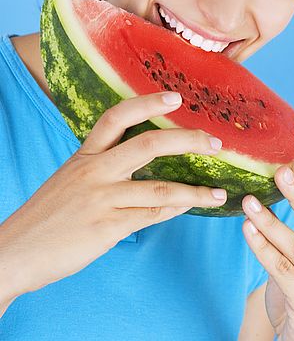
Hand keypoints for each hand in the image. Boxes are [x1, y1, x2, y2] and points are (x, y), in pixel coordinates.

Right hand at [0, 91, 226, 307]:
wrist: (14, 252)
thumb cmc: (48, 215)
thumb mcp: (71, 179)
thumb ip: (103, 167)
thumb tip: (143, 167)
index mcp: (85, 155)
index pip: (117, 117)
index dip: (147, 103)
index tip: (176, 97)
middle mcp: (94, 171)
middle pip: (148, 145)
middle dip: (187, 140)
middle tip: (214, 142)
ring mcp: (101, 199)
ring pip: (160, 189)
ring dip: (195, 191)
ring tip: (219, 192)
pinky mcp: (105, 228)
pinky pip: (151, 217)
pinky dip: (175, 211)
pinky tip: (190, 208)